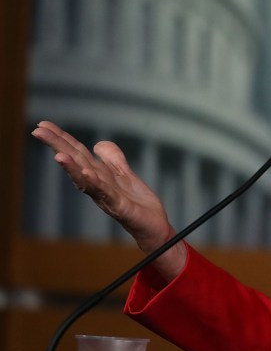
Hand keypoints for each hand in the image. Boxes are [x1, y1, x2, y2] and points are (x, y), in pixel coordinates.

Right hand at [31, 121, 185, 278]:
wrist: (153, 226)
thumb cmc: (136, 203)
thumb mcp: (125, 175)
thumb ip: (113, 159)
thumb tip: (97, 144)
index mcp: (99, 175)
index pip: (77, 153)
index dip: (62, 138)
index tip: (43, 124)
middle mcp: (97, 185)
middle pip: (76, 162)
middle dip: (57, 146)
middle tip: (37, 131)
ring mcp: (106, 196)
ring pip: (85, 179)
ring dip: (72, 167)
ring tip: (58, 154)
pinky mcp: (120, 207)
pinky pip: (106, 193)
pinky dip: (95, 183)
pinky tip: (87, 173)